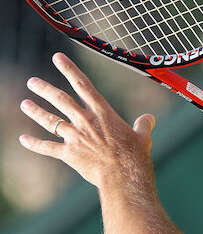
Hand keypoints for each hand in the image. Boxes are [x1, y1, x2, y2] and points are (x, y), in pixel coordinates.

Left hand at [19, 53, 155, 187]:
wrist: (123, 176)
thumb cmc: (135, 155)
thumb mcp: (143, 137)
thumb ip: (144, 125)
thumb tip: (149, 118)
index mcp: (103, 113)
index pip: (83, 85)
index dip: (69, 69)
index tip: (57, 57)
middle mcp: (85, 121)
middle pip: (60, 99)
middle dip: (44, 89)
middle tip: (32, 81)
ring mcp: (75, 137)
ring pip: (50, 120)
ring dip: (36, 111)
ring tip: (24, 103)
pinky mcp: (69, 154)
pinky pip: (47, 147)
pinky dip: (34, 144)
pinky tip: (23, 139)